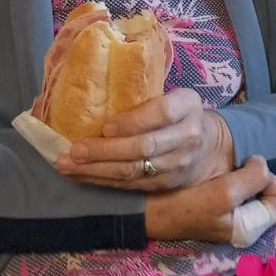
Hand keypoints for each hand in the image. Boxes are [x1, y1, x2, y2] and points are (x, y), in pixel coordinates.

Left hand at [56, 88, 233, 189]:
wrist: (208, 147)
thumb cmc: (177, 114)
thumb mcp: (172, 96)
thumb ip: (145, 96)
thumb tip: (92, 89)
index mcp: (188, 105)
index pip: (162, 112)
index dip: (133, 121)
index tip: (105, 126)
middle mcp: (187, 136)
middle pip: (144, 146)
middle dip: (105, 151)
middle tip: (74, 150)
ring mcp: (178, 164)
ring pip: (134, 170)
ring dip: (96, 170)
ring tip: (67, 165)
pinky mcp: (166, 185)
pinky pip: (131, 185)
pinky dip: (103, 181)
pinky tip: (81, 175)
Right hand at [144, 156, 275, 244]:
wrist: (147, 213)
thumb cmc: (184, 206)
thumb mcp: (222, 193)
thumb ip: (252, 180)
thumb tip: (263, 165)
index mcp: (249, 228)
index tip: (267, 162)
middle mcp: (246, 226)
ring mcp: (234, 218)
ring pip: (267, 199)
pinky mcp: (223, 208)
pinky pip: (251, 195)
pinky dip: (260, 181)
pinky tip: (260, 169)